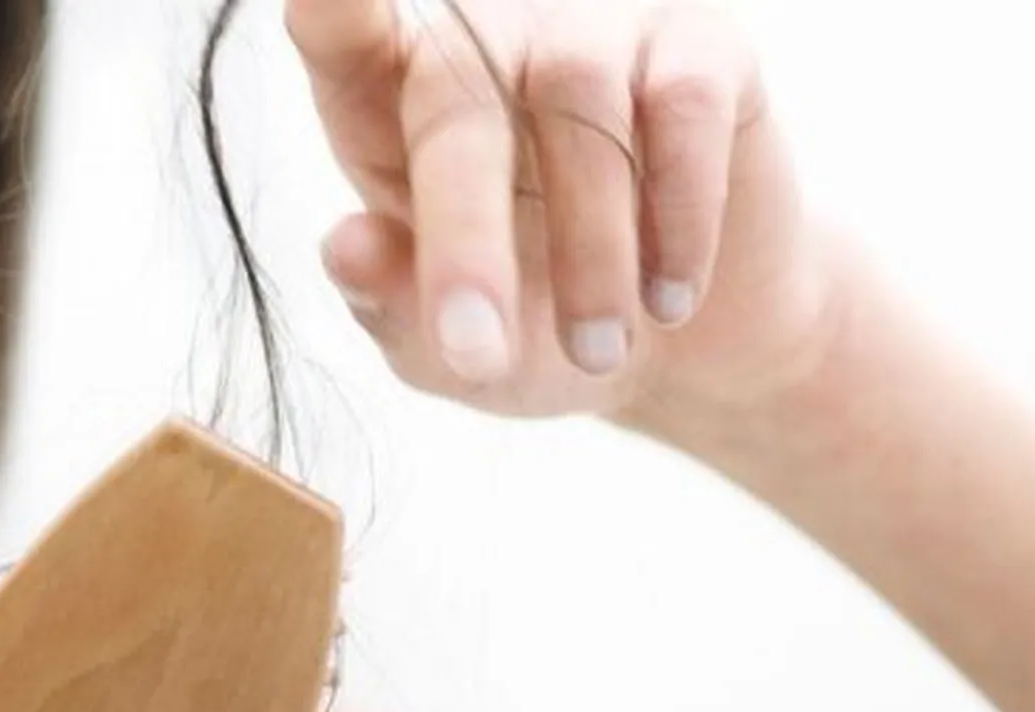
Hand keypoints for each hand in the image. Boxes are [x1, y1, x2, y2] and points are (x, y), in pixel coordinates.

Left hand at [290, 0, 839, 419]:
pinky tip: (670, 298)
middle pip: (453, 95)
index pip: (342, 26)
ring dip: (589, 250)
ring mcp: (595, 30)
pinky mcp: (699, 48)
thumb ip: (391, 301)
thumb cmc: (539, 333)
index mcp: (391, 103)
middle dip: (463, 237)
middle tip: (476, 353)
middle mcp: (488, 42)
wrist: (687, 355)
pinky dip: (679, 218)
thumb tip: (345, 247)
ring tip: (597, 350)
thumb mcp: (450, 347)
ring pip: (578, 97)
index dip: (334, 6)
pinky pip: (685, 104)